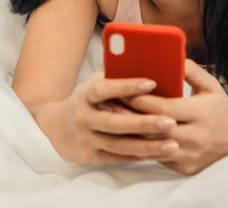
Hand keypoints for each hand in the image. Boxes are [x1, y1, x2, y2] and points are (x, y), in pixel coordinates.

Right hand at [36, 73, 179, 166]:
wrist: (55, 126)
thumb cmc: (87, 100)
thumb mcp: (94, 84)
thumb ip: (115, 79)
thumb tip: (149, 71)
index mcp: (87, 94)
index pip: (106, 89)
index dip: (128, 86)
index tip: (152, 83)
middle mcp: (85, 117)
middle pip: (116, 123)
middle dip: (145, 123)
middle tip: (171, 122)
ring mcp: (86, 139)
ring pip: (120, 145)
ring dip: (147, 146)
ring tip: (173, 145)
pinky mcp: (90, 157)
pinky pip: (119, 158)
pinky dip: (140, 156)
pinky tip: (159, 154)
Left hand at [122, 59, 227, 174]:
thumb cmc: (219, 108)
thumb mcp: (210, 84)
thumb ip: (191, 70)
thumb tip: (171, 56)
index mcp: (201, 113)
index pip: (164, 107)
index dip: (142, 100)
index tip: (123, 90)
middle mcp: (195, 136)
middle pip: (154, 127)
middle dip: (130, 115)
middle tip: (110, 104)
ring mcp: (189, 155)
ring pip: (152, 145)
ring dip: (132, 132)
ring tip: (114, 118)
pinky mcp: (183, 168)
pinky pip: (157, 156)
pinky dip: (142, 145)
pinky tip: (129, 133)